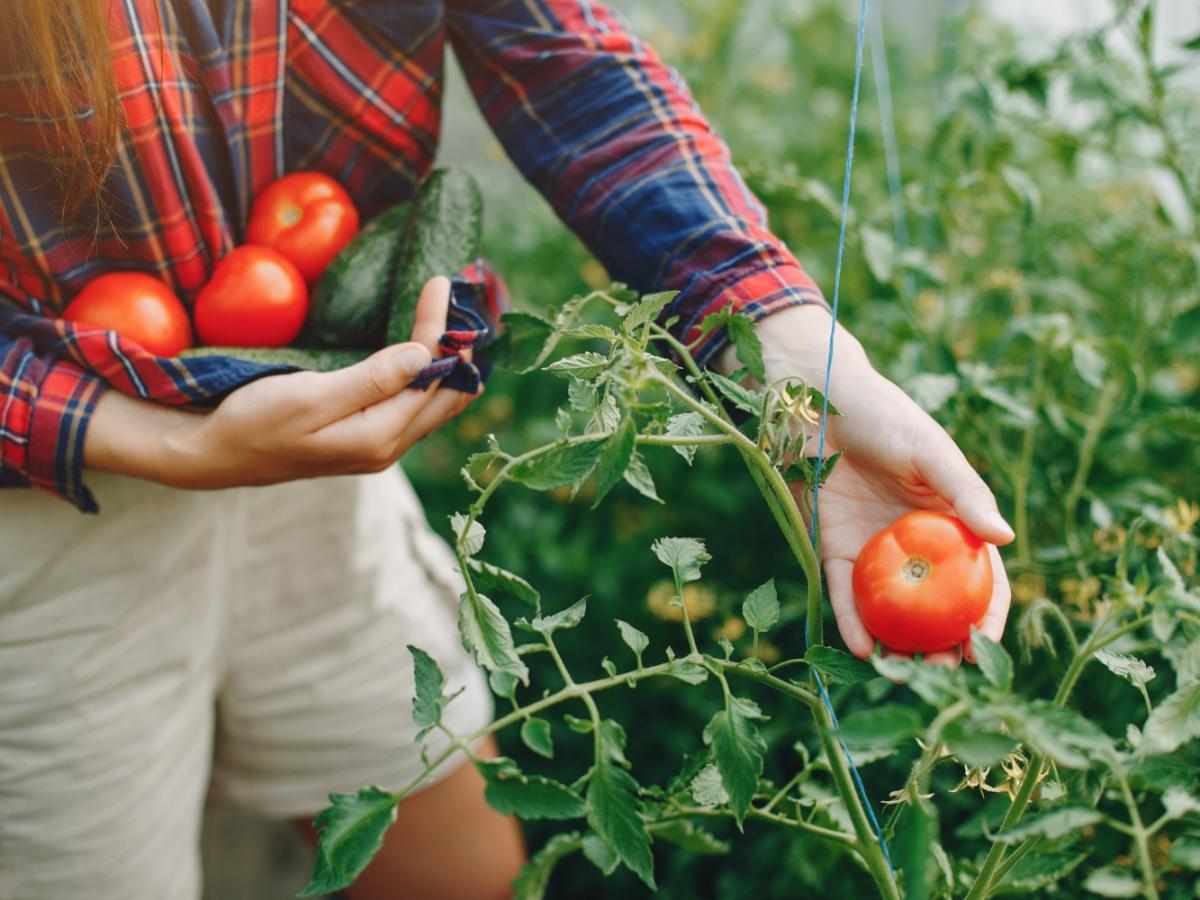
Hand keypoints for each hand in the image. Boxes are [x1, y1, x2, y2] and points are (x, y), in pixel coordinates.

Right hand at [84, 277, 478, 488]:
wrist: (213, 454)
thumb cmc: (253, 422)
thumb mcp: (309, 397)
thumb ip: (371, 380)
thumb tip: (424, 355)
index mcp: (380, 435)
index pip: (432, 376)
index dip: (440, 329)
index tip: (439, 283)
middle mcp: (388, 446)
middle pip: (449, 396)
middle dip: (461, 349)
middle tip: (463, 301)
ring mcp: (378, 444)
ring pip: (436, 403)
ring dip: (449, 363)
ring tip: (452, 320)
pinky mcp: (365, 437)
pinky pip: (414, 406)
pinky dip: (429, 376)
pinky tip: (425, 351)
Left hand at [731, 305, 1013, 665]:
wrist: (817, 402)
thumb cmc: (885, 418)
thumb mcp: (933, 453)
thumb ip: (967, 494)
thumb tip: (1005, 538)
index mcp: (950, 521)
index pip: (978, 579)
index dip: (987, 616)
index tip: (987, 650)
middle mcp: (914, 544)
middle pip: (934, 606)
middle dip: (942, 645)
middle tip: (944, 675)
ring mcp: (874, 550)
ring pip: (889, 610)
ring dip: (896, 645)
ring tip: (902, 675)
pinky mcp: (832, 548)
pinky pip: (844, 593)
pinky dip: (852, 621)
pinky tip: (862, 648)